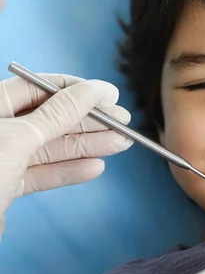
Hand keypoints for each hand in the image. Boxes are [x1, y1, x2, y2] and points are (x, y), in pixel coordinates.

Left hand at [0, 74, 132, 239]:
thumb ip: (58, 114)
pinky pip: (42, 174)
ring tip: (120, 144)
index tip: (110, 95)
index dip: (77, 89)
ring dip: (87, 146)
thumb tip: (93, 91)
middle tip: (123, 123)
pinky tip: (95, 168)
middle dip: (89, 121)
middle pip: (50, 117)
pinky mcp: (3, 186)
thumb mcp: (17, 138)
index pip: (39, 87)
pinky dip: (69, 172)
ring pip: (50, 147)